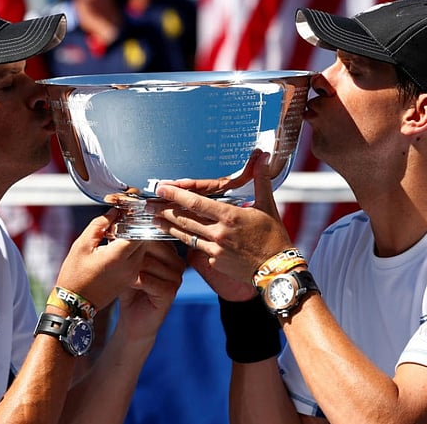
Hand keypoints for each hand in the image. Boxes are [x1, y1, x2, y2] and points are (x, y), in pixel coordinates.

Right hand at [55, 208, 145, 309]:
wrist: (75, 304)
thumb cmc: (75, 275)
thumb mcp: (82, 245)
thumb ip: (100, 225)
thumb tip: (114, 212)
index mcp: (118, 256)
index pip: (139, 230)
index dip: (134, 218)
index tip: (126, 211)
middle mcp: (130, 266)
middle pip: (144, 238)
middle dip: (135, 227)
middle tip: (122, 220)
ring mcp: (132, 274)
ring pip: (143, 248)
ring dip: (134, 238)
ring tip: (118, 233)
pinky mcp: (131, 279)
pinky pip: (139, 259)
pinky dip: (132, 250)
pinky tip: (118, 246)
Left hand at [115, 240, 185, 342]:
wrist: (133, 320)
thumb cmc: (130, 290)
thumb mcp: (127, 263)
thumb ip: (126, 244)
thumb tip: (116, 221)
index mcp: (169, 251)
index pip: (154, 234)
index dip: (134, 235)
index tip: (116, 238)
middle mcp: (177, 262)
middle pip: (153, 245)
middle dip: (131, 251)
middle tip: (114, 256)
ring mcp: (176, 277)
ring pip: (149, 262)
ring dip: (129, 267)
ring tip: (117, 272)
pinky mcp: (170, 292)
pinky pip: (148, 280)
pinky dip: (133, 281)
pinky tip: (125, 284)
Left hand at [147, 153, 293, 301]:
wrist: (278, 270)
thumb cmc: (274, 237)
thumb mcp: (267, 206)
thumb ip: (261, 180)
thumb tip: (263, 156)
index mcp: (230, 216)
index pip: (196, 203)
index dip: (176, 194)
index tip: (161, 188)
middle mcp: (219, 233)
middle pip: (184, 219)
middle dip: (165, 210)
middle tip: (149, 204)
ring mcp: (215, 249)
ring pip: (186, 235)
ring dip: (169, 227)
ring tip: (155, 220)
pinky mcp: (215, 262)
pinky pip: (198, 249)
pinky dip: (187, 241)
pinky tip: (177, 237)